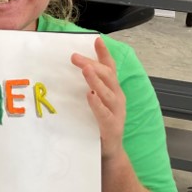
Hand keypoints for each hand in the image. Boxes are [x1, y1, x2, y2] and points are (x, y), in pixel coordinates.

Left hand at [71, 38, 124, 159]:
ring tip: (85, 69)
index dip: (104, 54)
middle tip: (74, 56)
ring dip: (96, 80)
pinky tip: (90, 96)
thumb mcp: (94, 103)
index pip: (110, 68)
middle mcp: (117, 98)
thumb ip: (88, 88)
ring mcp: (116, 112)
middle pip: (107, 76)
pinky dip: (97, 104)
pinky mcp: (111, 126)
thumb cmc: (98, 125)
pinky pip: (104, 113)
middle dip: (92, 64)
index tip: (97, 39)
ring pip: (107, 92)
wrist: (109, 152)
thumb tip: (74, 72)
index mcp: (112, 91)